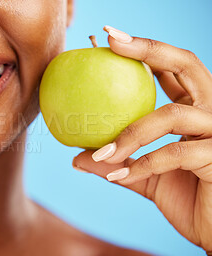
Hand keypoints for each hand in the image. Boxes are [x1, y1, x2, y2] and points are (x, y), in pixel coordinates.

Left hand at [72, 26, 211, 255]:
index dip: (144, 49)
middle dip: (149, 50)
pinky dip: (143, 164)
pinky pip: (176, 153)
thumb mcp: (142, 177)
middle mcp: (209, 113)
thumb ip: (115, 163)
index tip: (109, 38)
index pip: (170, 70)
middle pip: (186, 65)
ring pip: (172, 114)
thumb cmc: (186, 199)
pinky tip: (119, 177)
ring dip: (130, 134)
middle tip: (111, 42)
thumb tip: (76, 156)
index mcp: (192, 111)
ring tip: (101, 153)